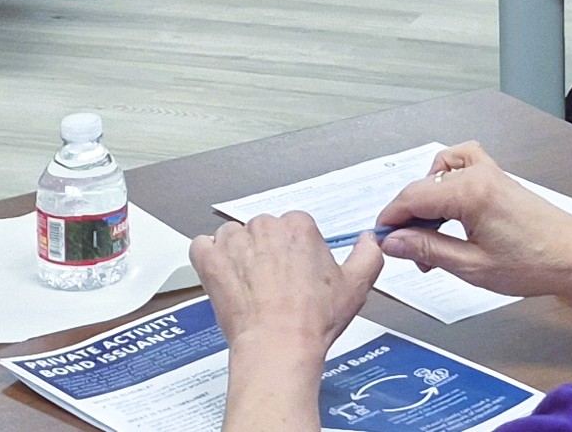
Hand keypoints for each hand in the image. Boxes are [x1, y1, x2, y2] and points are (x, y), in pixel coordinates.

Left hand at [193, 212, 383, 357]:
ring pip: (232, 237)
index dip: (294, 254)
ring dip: (237, 255)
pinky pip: (202, 247)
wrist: (279, 345)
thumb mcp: (357, 286)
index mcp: (299, 225)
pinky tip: (222, 277)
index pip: (293, 229)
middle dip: (266, 253)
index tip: (295, 274)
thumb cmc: (312, 320)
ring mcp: (234, 241)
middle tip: (273, 285)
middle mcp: (265, 226)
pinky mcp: (210, 259)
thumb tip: (369, 239)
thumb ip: (368, 255)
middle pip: (263, 231)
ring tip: (248, 286)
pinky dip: (209, 259)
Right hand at [372, 143, 571, 300]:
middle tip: (411, 253)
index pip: (412, 196)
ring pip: (440, 172)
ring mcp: (490, 171)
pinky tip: (449, 209)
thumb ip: (428, 250)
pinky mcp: (498, 178)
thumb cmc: (533, 263)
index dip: (390, 219)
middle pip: (423, 185)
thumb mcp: (471, 266)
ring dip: (426, 199)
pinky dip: (447, 180)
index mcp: (470, 192)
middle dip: (409, 218)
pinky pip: (462, 165)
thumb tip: (393, 242)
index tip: (380, 239)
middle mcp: (478, 173)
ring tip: (430, 234)